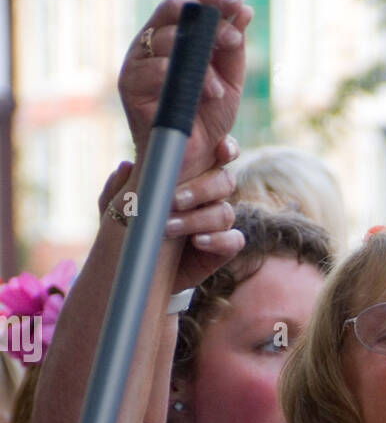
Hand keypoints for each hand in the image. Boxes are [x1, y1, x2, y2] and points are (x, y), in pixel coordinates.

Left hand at [106, 145, 245, 289]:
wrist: (138, 274)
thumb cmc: (129, 234)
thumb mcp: (115, 211)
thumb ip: (118, 188)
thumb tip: (127, 166)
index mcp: (191, 176)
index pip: (217, 156)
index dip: (227, 149)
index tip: (219, 149)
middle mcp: (209, 197)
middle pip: (224, 182)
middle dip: (201, 189)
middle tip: (173, 200)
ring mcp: (217, 224)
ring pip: (225, 212)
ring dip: (196, 218)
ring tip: (167, 227)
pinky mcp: (223, 250)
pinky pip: (234, 241)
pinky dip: (218, 240)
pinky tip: (196, 241)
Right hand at [118, 0, 252, 184]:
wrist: (191, 159)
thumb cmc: (207, 119)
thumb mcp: (229, 78)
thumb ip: (232, 46)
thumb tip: (244, 10)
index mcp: (174, 35)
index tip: (237, 4)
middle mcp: (152, 42)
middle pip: (174, 7)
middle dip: (208, 21)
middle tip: (233, 40)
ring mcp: (138, 61)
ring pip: (168, 38)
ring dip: (202, 63)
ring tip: (218, 92)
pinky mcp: (130, 84)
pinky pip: (155, 67)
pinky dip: (184, 79)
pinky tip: (203, 98)